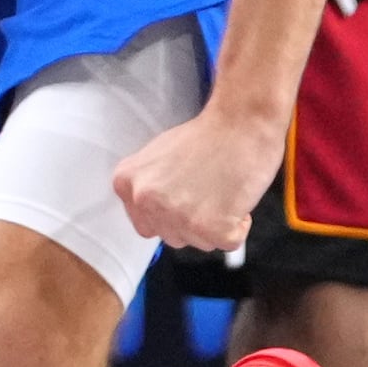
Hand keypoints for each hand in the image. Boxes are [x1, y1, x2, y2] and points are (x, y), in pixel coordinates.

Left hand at [111, 101, 284, 250]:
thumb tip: (152, 216)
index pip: (145, 223)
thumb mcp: (156, 157)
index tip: (185, 195)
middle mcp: (146, 202)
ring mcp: (178, 218)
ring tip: (221, 189)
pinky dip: (238, 225)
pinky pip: (228, 242)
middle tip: (207, 190)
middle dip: (192, 220)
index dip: (170, 213)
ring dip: (215, 223)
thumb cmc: (205, 137)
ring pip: (200, 242)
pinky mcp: (212, 229)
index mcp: (127, 184)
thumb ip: (148, 187)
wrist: (240, 123)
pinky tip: (235, 197)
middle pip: (172, 236)